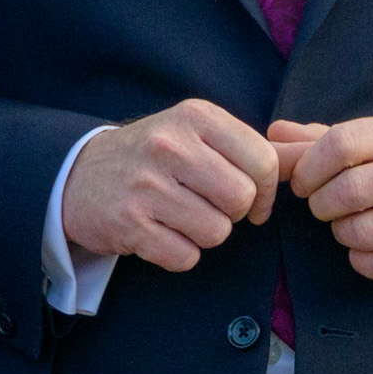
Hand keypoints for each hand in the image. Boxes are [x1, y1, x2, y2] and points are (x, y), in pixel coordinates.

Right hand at [62, 98, 281, 273]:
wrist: (78, 175)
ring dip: (206, 235)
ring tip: (181, 218)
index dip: (267, 190)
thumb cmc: (149, 156)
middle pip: (241, 198)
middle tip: (211, 208)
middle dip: (234, 214)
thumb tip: (294, 166)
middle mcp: (169, 145)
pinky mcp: (129, 223)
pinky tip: (161, 234)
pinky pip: (185, 256)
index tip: (253, 200)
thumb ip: (237, 146)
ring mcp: (146, 185)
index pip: (262, 159)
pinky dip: (179, 254)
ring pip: (216, 232)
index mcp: (194, 117)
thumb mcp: (190, 130)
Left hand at [272, 113, 372, 283]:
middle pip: (348, 191)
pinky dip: (363, 261)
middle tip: (323, 207)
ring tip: (350, 225)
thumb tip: (273, 137)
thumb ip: (324, 138)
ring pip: (363, 232)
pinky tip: (368, 249)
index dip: (309, 168)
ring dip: (343, 233)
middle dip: (321, 205)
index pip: (341, 144)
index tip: (303, 182)